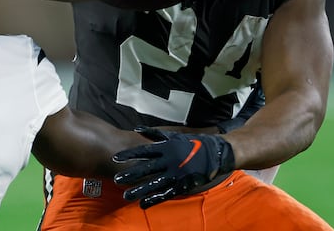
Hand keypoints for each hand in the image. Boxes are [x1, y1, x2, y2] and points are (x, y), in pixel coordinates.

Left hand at [112, 127, 235, 208]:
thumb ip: (156, 134)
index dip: (130, 155)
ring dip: (139, 190)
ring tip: (126, 195)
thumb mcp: (175, 135)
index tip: (116, 158)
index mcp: (167, 147)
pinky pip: (166, 193)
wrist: (217, 154)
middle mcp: (170, 160)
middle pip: (146, 168)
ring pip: (154, 183)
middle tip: (116, 180)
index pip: (144, 151)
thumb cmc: (194, 143)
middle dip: (130, 175)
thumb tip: (137, 128)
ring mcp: (176, 174)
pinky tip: (143, 203)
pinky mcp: (182, 185)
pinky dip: (154, 198)